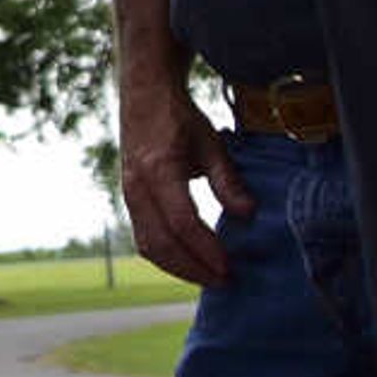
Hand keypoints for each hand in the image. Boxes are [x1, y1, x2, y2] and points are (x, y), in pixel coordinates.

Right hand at [117, 73, 249, 285]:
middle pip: (161, 243)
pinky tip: (191, 261)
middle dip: (193, 268)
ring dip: (179, 268)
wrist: (143, 96)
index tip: (230, 266)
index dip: (207, 249)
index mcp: (158, 170)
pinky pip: (144, 238)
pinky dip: (167, 256)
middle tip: (225, 281)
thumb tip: (248, 214)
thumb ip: (227, 181)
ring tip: (210, 276)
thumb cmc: (179, 118)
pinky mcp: (130, 201)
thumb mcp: (211, 143)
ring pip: (148, 246)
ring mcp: (129, 195)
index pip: (182, 223)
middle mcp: (137, 187)